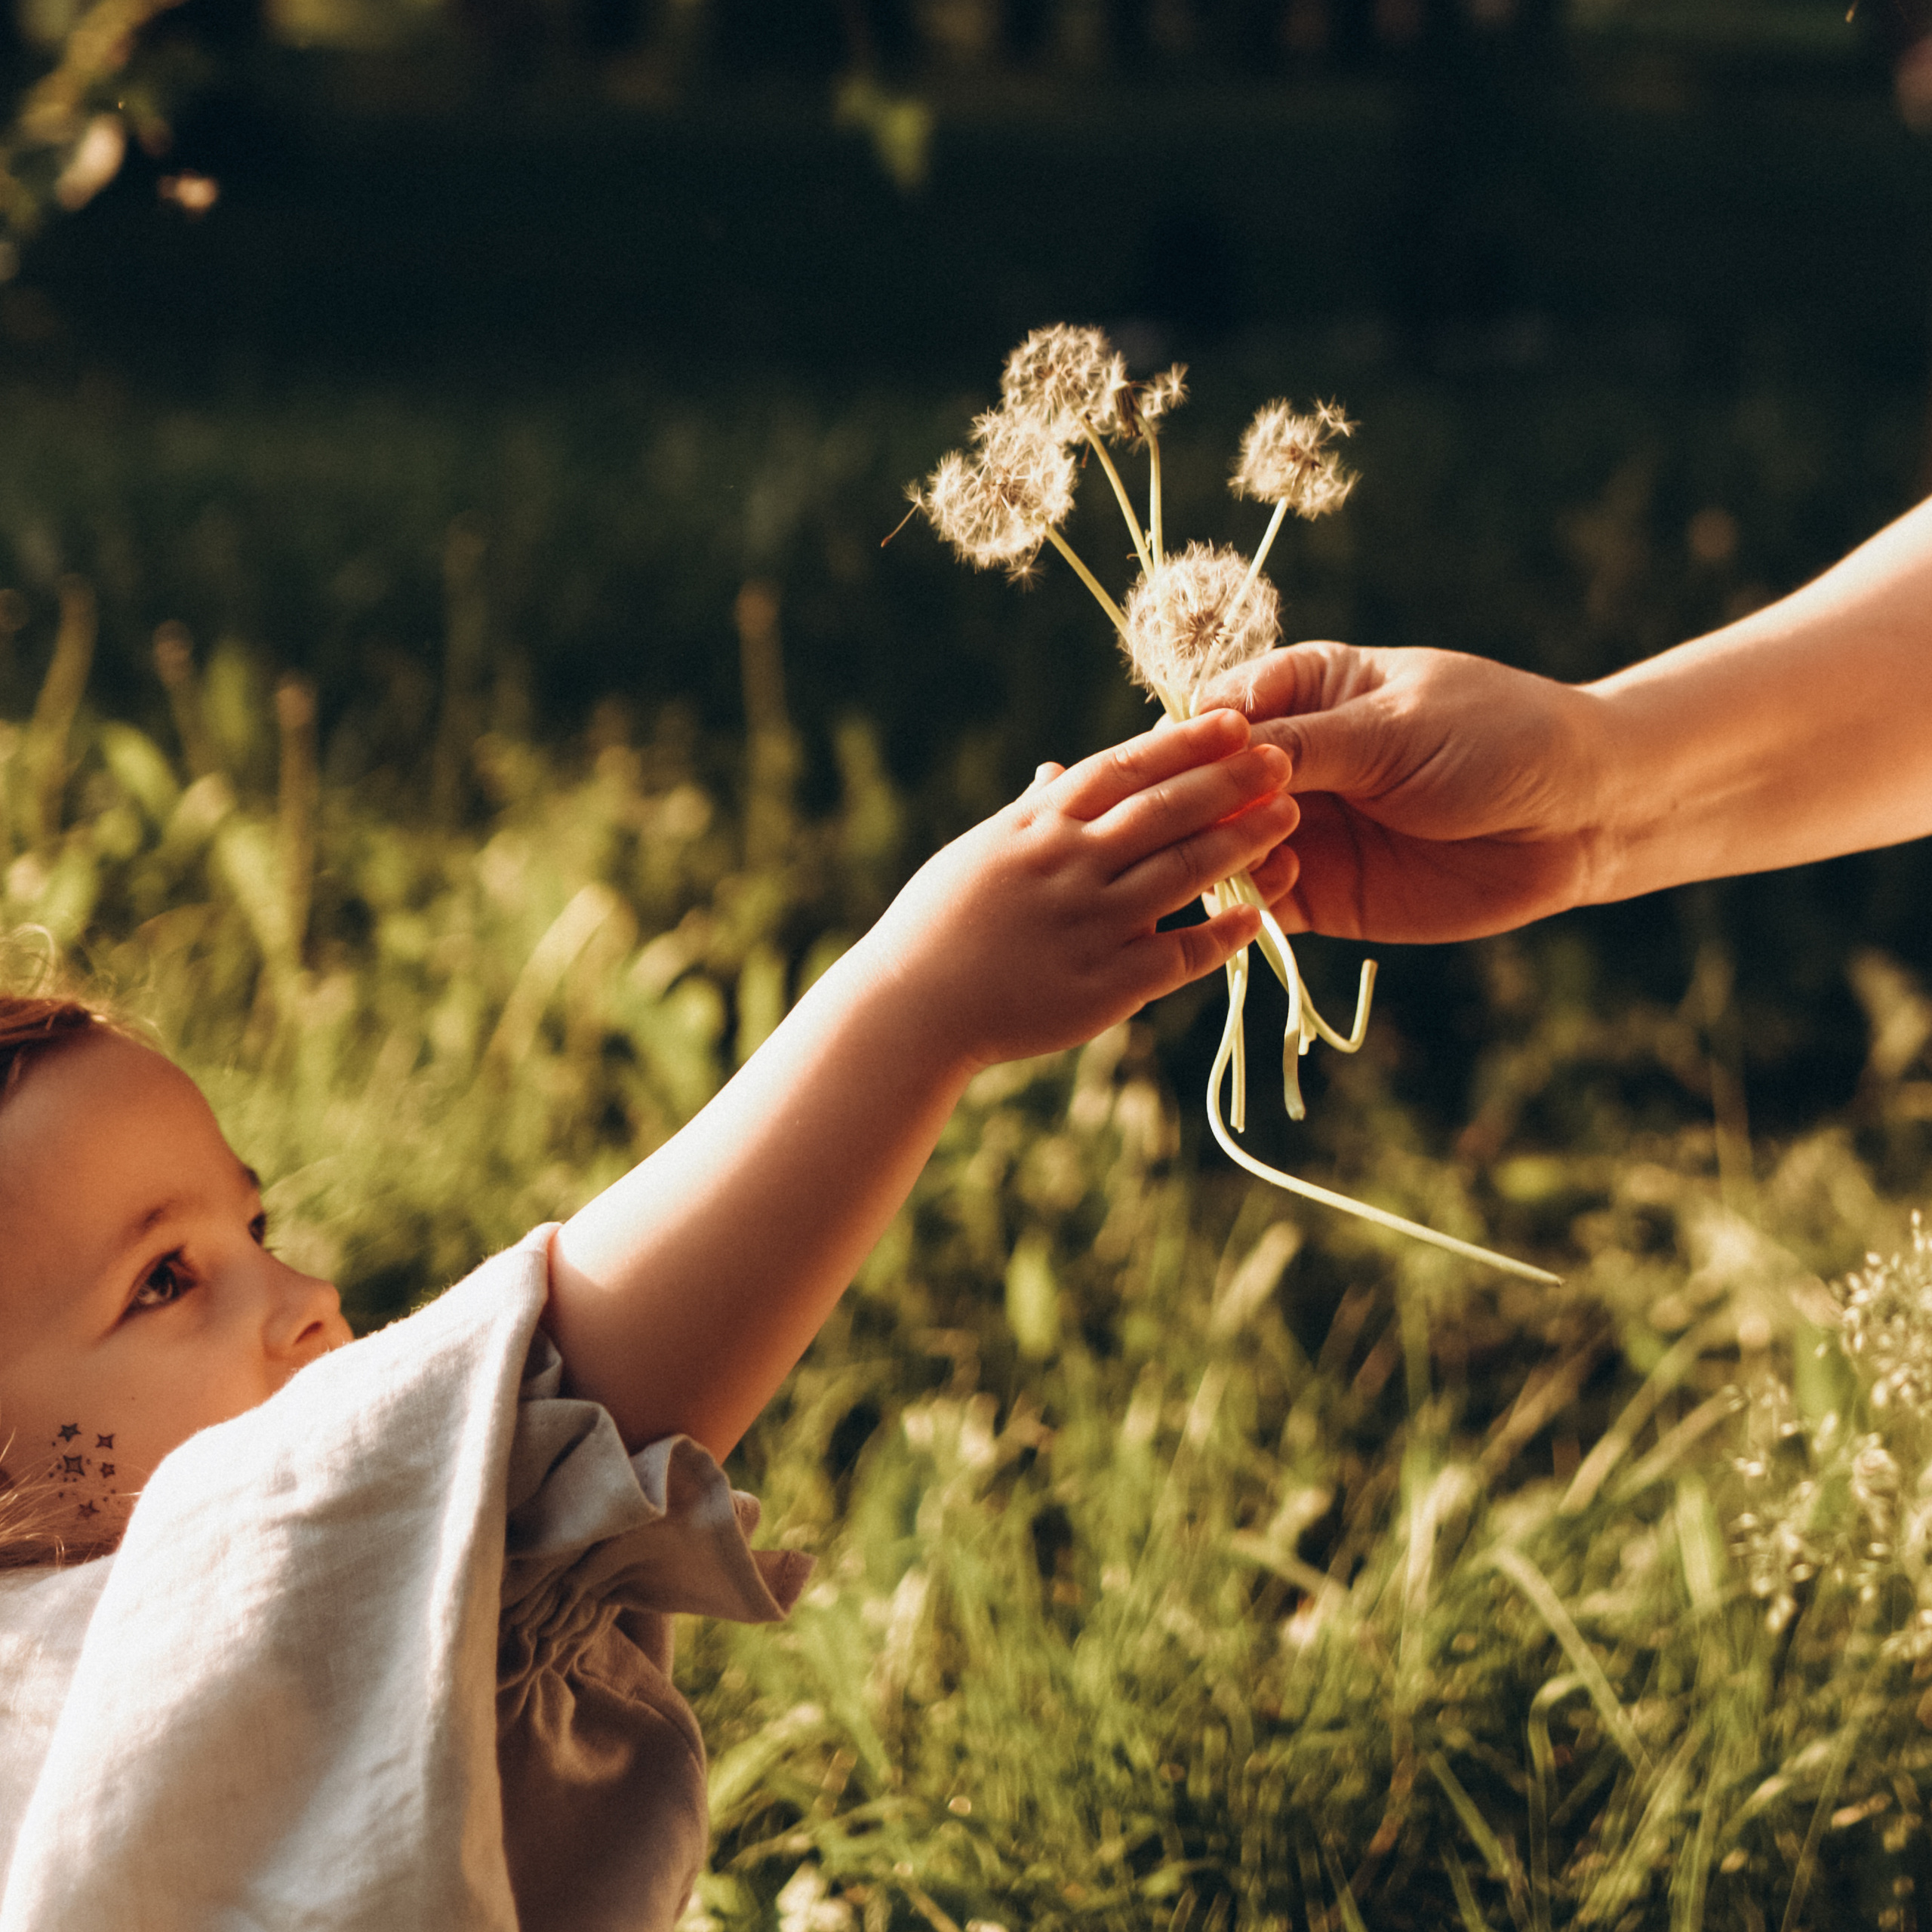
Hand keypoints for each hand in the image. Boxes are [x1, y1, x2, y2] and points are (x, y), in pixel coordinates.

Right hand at [867, 708, 1295, 1070]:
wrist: (910, 1009)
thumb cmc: (938, 926)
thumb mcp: (978, 852)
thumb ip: (1029, 813)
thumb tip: (1054, 773)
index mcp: (1036, 826)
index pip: (1121, 768)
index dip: (1183, 742)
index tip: (1232, 718)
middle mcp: (1067, 866)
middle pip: (1164, 810)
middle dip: (1229, 780)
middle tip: (1284, 756)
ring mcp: (1088, 924)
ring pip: (1182, 872)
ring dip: (1242, 842)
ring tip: (1290, 817)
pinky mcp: (1103, 984)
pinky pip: (1178, 954)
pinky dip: (1222, 934)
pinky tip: (1260, 914)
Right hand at [1199, 643, 1604, 942]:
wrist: (1580, 815)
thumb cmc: (1494, 739)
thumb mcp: (1392, 728)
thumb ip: (1300, 745)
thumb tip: (1204, 755)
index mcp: (1299, 693)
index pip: (1209, 715)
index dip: (1189, 741)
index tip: (1196, 761)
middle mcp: (1286, 763)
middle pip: (1202, 787)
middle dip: (1196, 805)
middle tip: (1217, 818)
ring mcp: (1300, 829)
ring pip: (1221, 847)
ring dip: (1221, 852)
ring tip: (1257, 849)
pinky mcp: (1320, 892)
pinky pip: (1260, 899)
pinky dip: (1253, 894)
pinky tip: (1281, 882)